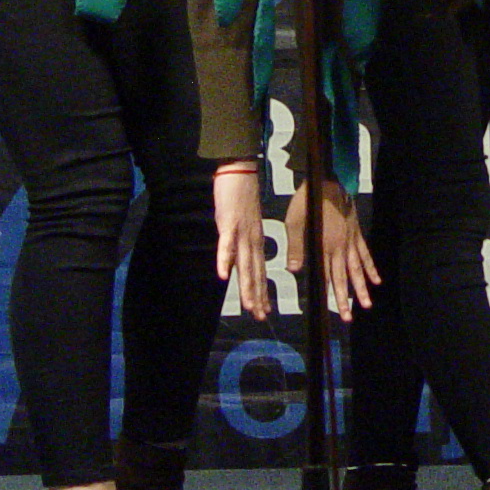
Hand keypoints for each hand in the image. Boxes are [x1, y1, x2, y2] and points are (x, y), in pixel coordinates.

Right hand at [214, 164, 268, 319]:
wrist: (240, 172)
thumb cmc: (240, 198)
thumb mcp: (243, 224)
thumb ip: (241, 242)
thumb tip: (238, 259)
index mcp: (255, 240)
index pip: (260, 271)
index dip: (262, 292)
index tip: (265, 311)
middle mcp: (252, 240)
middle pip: (255, 273)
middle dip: (258, 296)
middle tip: (261, 317)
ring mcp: (241, 232)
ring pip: (245, 264)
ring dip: (247, 286)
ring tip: (250, 306)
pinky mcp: (229, 223)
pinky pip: (227, 244)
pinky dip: (225, 260)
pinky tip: (224, 276)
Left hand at [284, 180, 377, 320]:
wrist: (328, 181)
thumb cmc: (308, 201)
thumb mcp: (295, 223)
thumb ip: (296, 247)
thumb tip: (294, 270)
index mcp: (325, 246)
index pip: (329, 276)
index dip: (333, 295)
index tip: (337, 311)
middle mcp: (340, 247)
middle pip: (345, 277)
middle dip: (348, 298)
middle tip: (350, 317)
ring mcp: (351, 241)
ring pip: (358, 269)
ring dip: (362, 287)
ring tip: (368, 303)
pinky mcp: (356, 234)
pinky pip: (365, 254)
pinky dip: (371, 268)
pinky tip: (377, 279)